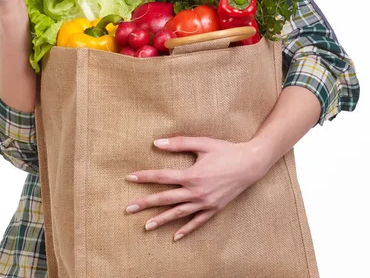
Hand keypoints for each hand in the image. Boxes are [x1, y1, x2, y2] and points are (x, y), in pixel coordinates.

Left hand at [124, 136, 268, 241]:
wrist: (250, 163)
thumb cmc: (225, 150)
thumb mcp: (202, 143)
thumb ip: (178, 143)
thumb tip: (156, 143)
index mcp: (191, 175)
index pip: (162, 177)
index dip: (145, 177)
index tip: (130, 178)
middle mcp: (196, 192)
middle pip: (165, 199)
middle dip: (145, 203)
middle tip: (128, 208)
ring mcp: (205, 203)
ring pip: (178, 214)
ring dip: (161, 220)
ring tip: (146, 225)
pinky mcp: (214, 209)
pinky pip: (198, 222)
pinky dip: (186, 229)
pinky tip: (175, 236)